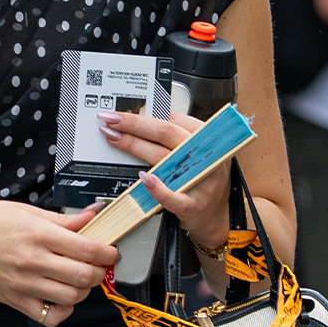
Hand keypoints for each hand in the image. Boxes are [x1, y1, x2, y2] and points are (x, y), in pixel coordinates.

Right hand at [0, 201, 117, 326]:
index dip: (107, 252)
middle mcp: (33, 260)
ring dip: (84, 290)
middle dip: (100, 272)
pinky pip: (50, 316)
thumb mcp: (26, 211)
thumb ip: (62, 218)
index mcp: (39, 234)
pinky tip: (62, 297)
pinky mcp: (16, 301)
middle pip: (84, 276)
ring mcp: (24, 284)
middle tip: (99, 266)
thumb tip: (93, 215)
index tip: (111, 252)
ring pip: (71, 297)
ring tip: (81, 280)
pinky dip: (64, 310)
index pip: (87, 248)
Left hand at [97, 110, 231, 250]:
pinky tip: (142, 178)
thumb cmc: (203, 178)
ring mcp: (198, 180)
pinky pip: (172, 196)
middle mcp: (203, 156)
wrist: (216, 214)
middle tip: (111, 119)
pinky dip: (157, 188)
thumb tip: (141, 119)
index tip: (122, 111)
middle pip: (165, 133)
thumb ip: (176, 136)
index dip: (145, 113)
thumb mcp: (197, 150)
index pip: (172, 119)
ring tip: (114, 138)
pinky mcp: (191, 205)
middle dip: (134, 124)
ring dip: (134, 145)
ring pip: (163, 157)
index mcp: (205, 139)